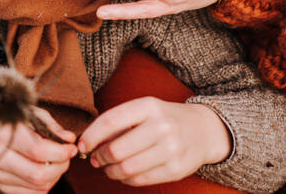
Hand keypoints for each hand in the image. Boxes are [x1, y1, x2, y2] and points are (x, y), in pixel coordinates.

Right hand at [0, 96, 76, 193]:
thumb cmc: (13, 120)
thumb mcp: (32, 113)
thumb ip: (52, 127)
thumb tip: (69, 139)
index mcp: (5, 134)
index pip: (38, 151)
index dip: (61, 152)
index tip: (71, 148)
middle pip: (38, 175)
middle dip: (60, 167)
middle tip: (66, 157)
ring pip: (37, 187)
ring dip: (54, 177)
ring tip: (56, 162)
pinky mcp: (1, 185)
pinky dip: (44, 185)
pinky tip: (45, 170)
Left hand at [77, 97, 230, 185]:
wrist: (203, 130)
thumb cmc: (165, 118)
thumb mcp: (145, 109)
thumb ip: (119, 122)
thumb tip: (88, 143)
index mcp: (149, 106)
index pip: (110, 121)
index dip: (91, 136)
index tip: (82, 145)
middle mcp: (162, 126)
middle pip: (116, 149)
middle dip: (99, 157)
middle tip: (95, 159)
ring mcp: (171, 149)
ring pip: (126, 168)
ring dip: (110, 171)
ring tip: (108, 168)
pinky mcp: (176, 169)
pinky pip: (140, 180)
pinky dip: (125, 179)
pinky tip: (123, 173)